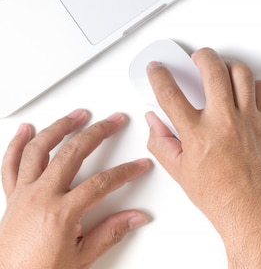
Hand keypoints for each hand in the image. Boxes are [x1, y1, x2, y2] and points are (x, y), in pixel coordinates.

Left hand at [0, 110, 150, 268]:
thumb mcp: (82, 257)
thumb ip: (111, 232)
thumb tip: (135, 218)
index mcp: (61, 213)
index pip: (101, 183)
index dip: (125, 171)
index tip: (138, 165)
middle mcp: (40, 198)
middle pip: (72, 154)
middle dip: (97, 133)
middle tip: (113, 122)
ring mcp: (23, 194)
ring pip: (39, 150)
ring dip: (60, 127)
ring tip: (76, 115)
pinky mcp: (12, 197)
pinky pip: (10, 164)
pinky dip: (17, 144)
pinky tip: (25, 130)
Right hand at [146, 48, 260, 267]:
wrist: (253, 213)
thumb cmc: (221, 198)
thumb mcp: (180, 173)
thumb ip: (162, 143)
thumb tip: (155, 122)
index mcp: (198, 135)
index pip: (171, 93)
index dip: (160, 75)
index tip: (158, 69)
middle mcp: (224, 122)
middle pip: (212, 69)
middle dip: (200, 56)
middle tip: (196, 58)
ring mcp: (249, 121)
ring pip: (241, 74)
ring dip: (228, 66)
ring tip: (222, 71)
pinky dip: (253, 86)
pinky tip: (245, 91)